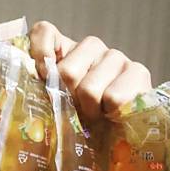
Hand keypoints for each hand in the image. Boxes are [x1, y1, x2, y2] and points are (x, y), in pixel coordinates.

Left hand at [28, 21, 151, 124]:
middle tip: (76, 110)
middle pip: (67, 72)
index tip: (41, 79)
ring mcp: (115, 56)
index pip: (44, 31)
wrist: (116, 138)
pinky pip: (114, 97)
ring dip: (90, 111)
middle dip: (68, 100)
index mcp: (64, 48)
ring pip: (90, 89)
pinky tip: (113, 114)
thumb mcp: (51, 103)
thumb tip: (30, 85)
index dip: (39, 54)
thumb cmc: (78, 120)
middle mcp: (90, 46)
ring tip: (95, 115)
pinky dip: (110, 113)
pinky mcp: (138, 71)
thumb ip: (37, 88)